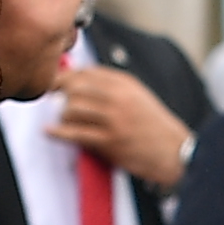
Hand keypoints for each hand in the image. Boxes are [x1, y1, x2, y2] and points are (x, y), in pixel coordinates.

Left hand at [51, 62, 193, 189]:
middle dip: (58, 94)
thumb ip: (111, 87)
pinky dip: (58, 132)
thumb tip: (77, 81)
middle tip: (50, 99)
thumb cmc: (153, 126)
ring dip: (62, 115)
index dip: (65, 76)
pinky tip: (49, 131)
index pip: (85, 72)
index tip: (54, 83)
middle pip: (74, 87)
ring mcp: (114, 119)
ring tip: (64, 121)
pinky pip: (75, 133)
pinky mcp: (110, 141)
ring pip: (72, 109)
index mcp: (125, 83)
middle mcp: (119, 97)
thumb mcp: (137, 96)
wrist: (174, 152)